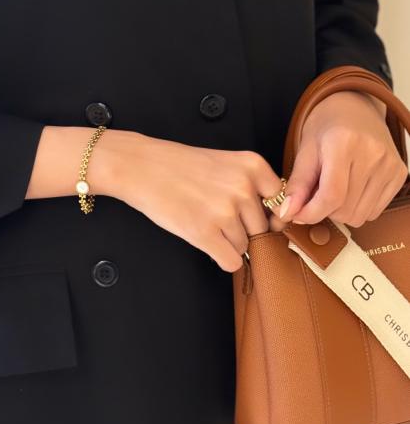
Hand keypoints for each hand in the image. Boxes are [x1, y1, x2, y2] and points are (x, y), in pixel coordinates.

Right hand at [93, 129, 283, 271]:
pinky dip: (222, 258)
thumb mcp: (226, 163)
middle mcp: (243, 188)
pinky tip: (207, 242)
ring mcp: (225, 212)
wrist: (143, 168)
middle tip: (217, 217)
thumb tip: (277, 222)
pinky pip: (231, 261)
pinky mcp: (205, 233)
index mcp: (253, 166)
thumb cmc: (181, 167)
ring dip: (228, 242)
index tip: (250, 215)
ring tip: (205, 223)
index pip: (280, 204)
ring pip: (245, 246)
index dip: (265, 214)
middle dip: (242, 229)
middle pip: (261, 229)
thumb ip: (253, 185)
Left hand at [267, 90, 407, 231]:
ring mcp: (389, 165)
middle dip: (324, 210)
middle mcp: (373, 154)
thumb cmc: (326, 126)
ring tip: (334, 188)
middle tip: (316, 192)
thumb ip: (297, 184)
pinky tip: (352, 188)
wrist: (355, 108)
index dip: (310, 213)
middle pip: (345, 210)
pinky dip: (358, 208)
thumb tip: (287, 213)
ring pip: (360, 216)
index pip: (331, 196)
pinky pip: (375, 211)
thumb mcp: (305, 150)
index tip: (296, 215)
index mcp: (345, 143)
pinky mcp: (399, 174)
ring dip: (341, 211)